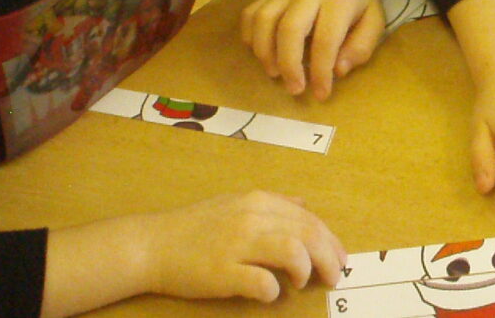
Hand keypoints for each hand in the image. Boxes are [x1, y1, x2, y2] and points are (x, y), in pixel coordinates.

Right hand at [140, 191, 346, 301]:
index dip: (331, 240)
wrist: (154, 244)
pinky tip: (272, 293)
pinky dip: (274, 290)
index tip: (340, 258)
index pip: (308, 218)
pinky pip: (262, 282)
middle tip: (335, 276)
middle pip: (307, 233)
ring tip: (303, 282)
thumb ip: (272, 203)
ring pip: (293, 251)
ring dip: (307, 270)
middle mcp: (251, 217)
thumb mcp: (236, 203)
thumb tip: (304, 205)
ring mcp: (237, 244)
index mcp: (257, 201)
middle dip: (329, 257)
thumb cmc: (196, 226)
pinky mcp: (223, 272)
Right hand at [241, 0, 385, 99]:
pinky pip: (250, 14)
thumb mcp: (374, 20)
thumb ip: (361, 47)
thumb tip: (338, 71)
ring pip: (263, 20)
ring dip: (265, 52)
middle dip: (289, 65)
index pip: (326, 39)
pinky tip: (261, 52)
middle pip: (289, 28)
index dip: (321, 71)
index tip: (321, 94)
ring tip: (275, 74)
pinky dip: (249, 36)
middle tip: (295, 89)